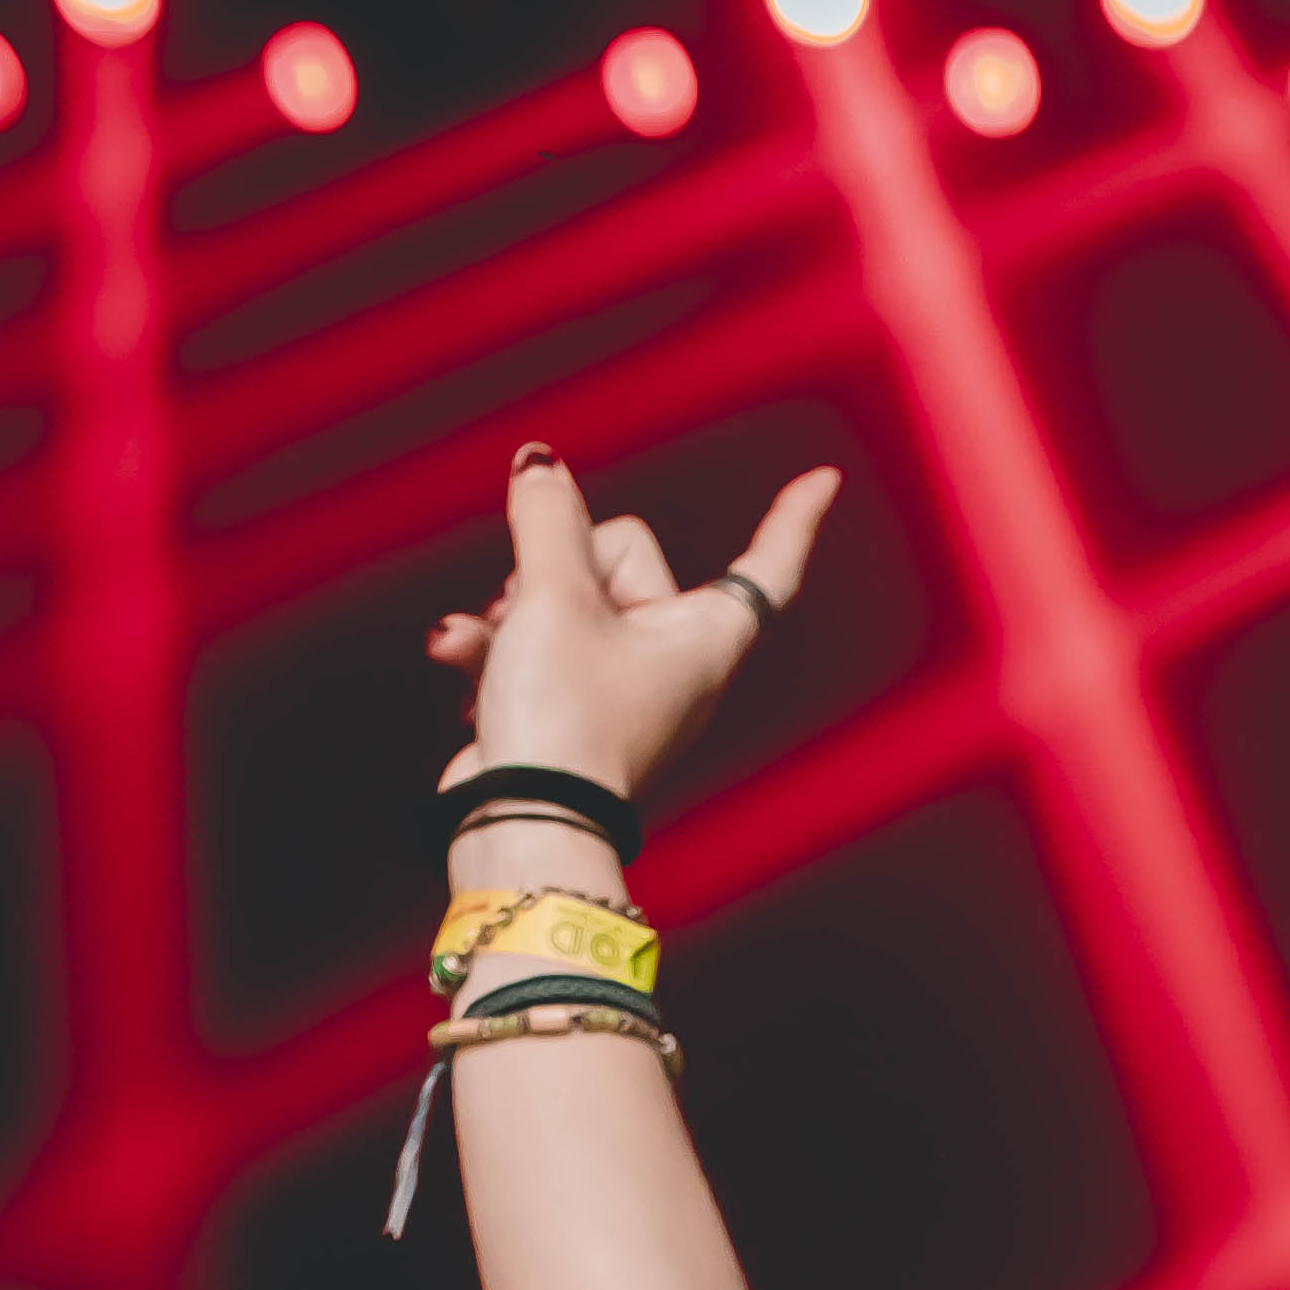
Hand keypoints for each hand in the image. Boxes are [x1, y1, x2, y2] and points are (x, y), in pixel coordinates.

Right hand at [425, 441, 844, 804]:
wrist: (518, 821)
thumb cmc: (563, 726)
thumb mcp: (552, 596)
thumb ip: (547, 518)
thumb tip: (541, 468)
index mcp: (707, 638)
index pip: (767, 567)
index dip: (792, 519)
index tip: (825, 479)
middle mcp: (675, 661)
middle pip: (621, 555)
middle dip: (562, 570)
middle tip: (541, 617)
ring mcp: (621, 684)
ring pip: (566, 594)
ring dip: (517, 611)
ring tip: (504, 652)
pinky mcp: (570, 705)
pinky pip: (535, 640)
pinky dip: (496, 646)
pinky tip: (465, 658)